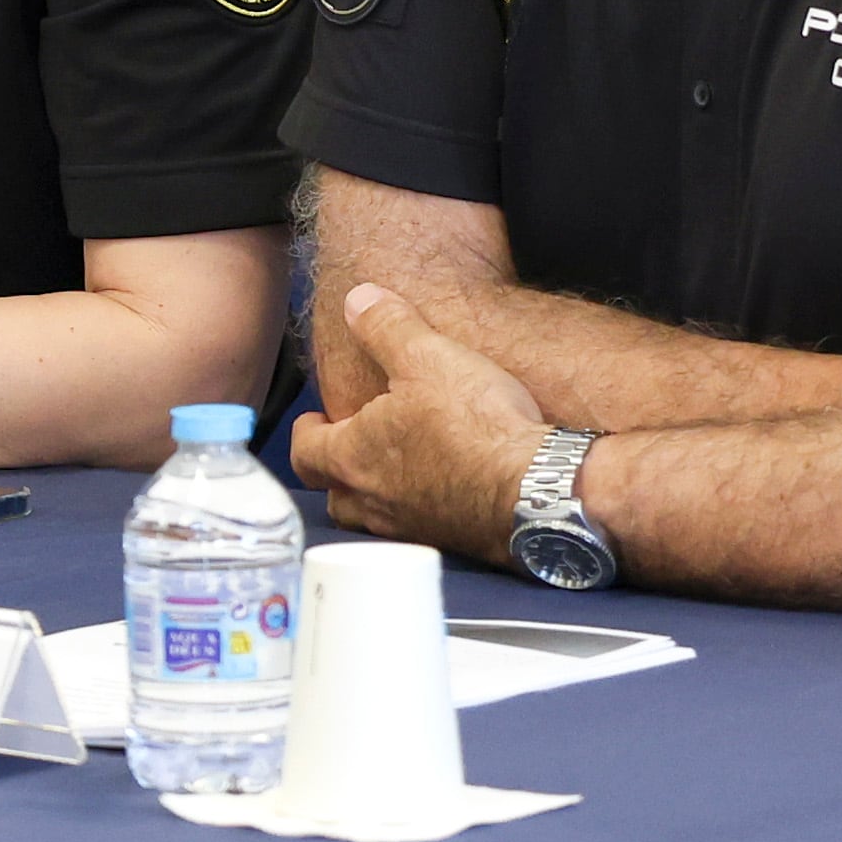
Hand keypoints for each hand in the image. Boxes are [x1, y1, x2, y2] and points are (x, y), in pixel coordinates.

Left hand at [295, 283, 551, 559]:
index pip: (304, 454)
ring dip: (377, 492)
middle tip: (354, 444)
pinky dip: (419, 507)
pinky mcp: (451, 541)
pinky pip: (418, 526)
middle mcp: (374, 503)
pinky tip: (445, 483)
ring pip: (375, 517)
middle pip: (336, 495)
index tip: (316, 421)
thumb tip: (357, 300)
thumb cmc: (476, 426)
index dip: (306, 433)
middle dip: (338, 469)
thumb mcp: (427, 356)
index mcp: (353, 459)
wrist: (538, 489)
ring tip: (397, 463)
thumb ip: (385, 326)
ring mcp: (413, 528)